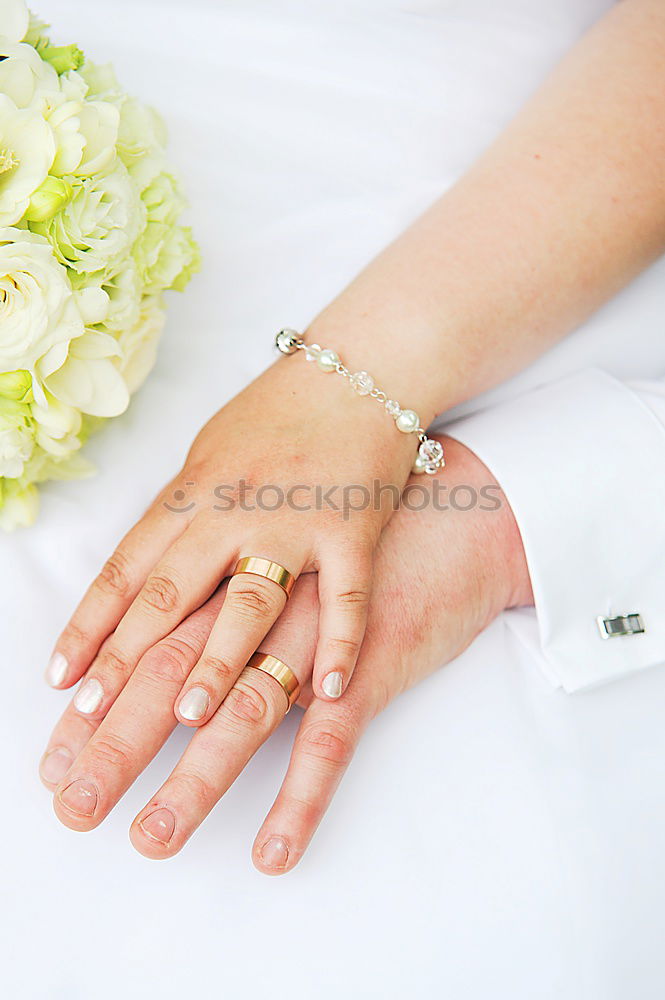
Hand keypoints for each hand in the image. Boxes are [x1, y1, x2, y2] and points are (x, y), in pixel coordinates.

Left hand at [44, 354, 417, 727]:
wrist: (354, 370)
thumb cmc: (276, 416)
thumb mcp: (208, 455)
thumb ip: (179, 514)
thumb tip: (144, 569)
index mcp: (191, 493)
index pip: (127, 569)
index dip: (90, 626)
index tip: (62, 678)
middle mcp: (232, 509)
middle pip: (171, 592)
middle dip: (129, 656)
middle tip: (96, 715)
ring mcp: (293, 520)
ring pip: (249, 598)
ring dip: (218, 659)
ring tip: (189, 714)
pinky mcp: (352, 529)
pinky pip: (346, 596)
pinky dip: (339, 643)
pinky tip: (326, 689)